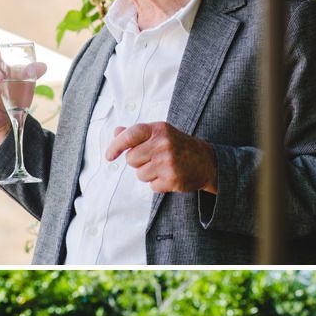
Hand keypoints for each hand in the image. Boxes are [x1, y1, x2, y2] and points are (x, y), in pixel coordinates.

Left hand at [103, 121, 217, 194]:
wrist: (207, 161)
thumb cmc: (178, 145)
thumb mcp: (160, 133)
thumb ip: (137, 133)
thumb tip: (116, 132)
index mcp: (159, 129)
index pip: (130, 135)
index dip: (115, 146)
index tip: (109, 156)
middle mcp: (163, 144)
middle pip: (131, 159)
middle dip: (137, 162)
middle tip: (152, 159)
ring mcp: (168, 163)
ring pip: (140, 174)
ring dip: (148, 174)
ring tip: (162, 167)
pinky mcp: (173, 180)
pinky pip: (151, 186)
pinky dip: (157, 184)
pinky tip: (169, 176)